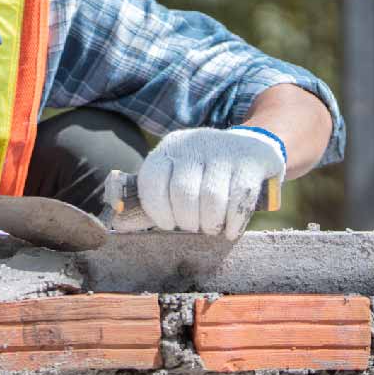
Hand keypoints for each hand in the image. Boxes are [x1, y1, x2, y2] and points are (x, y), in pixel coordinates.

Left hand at [136, 127, 285, 239]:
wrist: (253, 146)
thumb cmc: (205, 173)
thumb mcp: (178, 173)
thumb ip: (155, 196)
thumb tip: (120, 226)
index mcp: (169, 148)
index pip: (152, 180)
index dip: (157, 210)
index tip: (168, 224)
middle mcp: (194, 144)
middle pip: (183, 193)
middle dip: (187, 220)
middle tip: (193, 227)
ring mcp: (224, 151)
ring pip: (212, 198)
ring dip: (211, 224)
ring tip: (212, 228)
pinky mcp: (250, 161)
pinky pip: (240, 198)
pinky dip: (234, 222)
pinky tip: (230, 230)